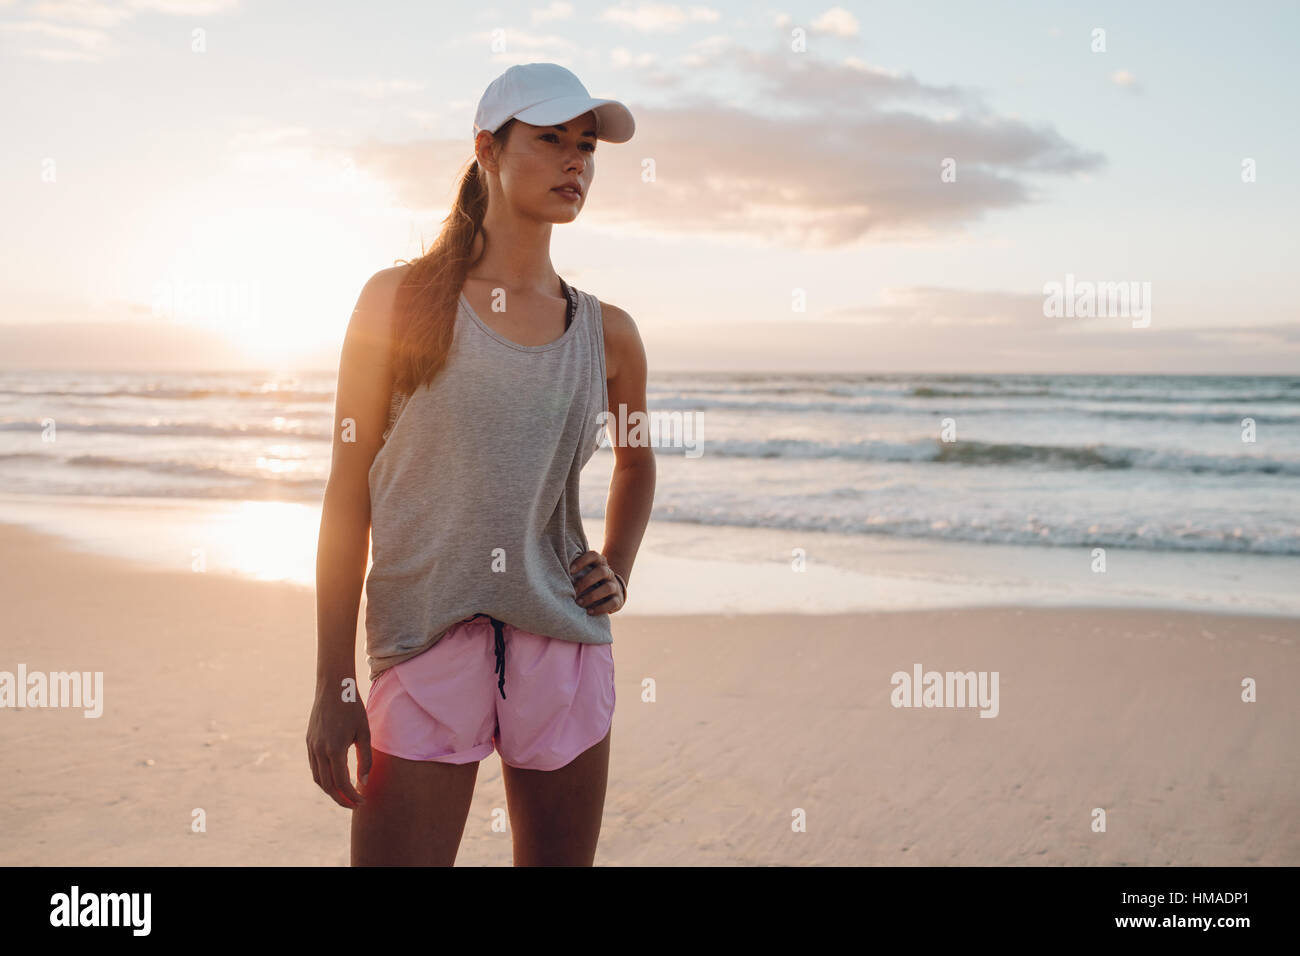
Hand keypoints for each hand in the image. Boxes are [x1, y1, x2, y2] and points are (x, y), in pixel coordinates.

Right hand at [306, 682, 372, 808]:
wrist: (333, 687)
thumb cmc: (353, 708)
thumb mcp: (365, 732)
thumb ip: (365, 759)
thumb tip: (364, 782)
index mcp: (335, 749)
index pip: (341, 782)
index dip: (351, 796)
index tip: (362, 801)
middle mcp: (319, 750)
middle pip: (327, 786)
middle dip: (341, 799)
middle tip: (355, 805)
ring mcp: (311, 747)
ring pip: (318, 779)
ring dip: (331, 791)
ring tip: (345, 796)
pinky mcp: (309, 742)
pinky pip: (314, 767)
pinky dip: (324, 778)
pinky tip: (336, 779)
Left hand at [569, 550, 626, 615]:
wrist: (611, 593)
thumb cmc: (590, 582)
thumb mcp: (585, 573)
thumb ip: (575, 571)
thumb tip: (555, 573)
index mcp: (600, 563)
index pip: (594, 556)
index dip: (583, 561)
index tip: (570, 570)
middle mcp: (609, 573)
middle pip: (602, 571)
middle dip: (586, 581)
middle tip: (574, 590)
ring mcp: (615, 586)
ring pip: (607, 588)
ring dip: (592, 595)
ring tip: (579, 603)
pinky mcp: (618, 600)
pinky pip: (612, 603)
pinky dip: (600, 608)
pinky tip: (589, 611)